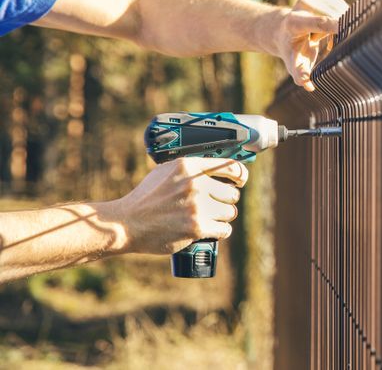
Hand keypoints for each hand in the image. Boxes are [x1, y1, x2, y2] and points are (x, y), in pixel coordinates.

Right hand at [112, 158, 248, 254]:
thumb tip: (216, 168)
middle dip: (226, 201)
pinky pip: (224, 229)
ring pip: (230, 212)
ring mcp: (197, 206)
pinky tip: (214, 230)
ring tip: (211, 218)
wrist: (126, 223)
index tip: (240, 181)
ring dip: (223, 217)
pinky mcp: (197, 227)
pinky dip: (220, 231)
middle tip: (216, 206)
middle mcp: (195, 183)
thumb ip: (189, 169)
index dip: (240, 175)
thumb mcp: (165, 172)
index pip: (231, 167)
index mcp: (188, 166)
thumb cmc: (145, 198)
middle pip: (232, 193)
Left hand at [270, 0, 349, 91]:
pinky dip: (340, 16)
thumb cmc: (293, 50)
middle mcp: (303, 3)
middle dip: (339, 31)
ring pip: (342, 10)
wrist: (284, 29)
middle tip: (327, 42)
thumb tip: (307, 83)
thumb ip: (300, 74)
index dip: (336, 25)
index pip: (320, 22)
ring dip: (339, 24)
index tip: (349, 28)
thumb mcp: (295, 64)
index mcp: (295, 21)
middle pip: (336, 17)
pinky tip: (328, 23)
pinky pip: (343, 6)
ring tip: (323, 33)